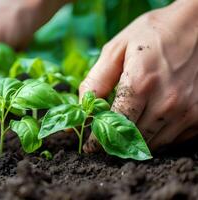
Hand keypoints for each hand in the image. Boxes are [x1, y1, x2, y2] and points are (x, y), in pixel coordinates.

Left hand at [80, 0, 197, 151]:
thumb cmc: (154, 33)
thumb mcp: (118, 49)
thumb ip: (97, 80)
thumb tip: (81, 107)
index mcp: (141, 83)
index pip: (114, 125)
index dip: (98, 140)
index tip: (90, 147)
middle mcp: (167, 102)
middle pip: (133, 140)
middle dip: (115, 143)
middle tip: (104, 140)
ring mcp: (187, 111)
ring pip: (153, 145)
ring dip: (136, 143)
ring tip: (125, 133)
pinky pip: (173, 140)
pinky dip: (157, 138)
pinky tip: (149, 124)